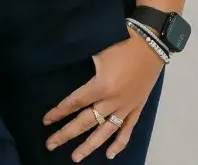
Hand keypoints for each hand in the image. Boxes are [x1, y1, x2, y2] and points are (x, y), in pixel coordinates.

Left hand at [42, 30, 164, 160]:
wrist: (151, 44)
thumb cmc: (121, 43)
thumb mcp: (97, 52)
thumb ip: (84, 68)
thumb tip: (68, 73)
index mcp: (101, 86)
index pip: (74, 103)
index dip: (59, 112)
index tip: (46, 121)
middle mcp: (112, 101)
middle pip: (86, 122)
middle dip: (67, 134)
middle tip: (51, 145)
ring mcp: (126, 107)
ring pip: (105, 131)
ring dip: (90, 145)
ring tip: (76, 157)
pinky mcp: (137, 108)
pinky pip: (127, 130)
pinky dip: (119, 143)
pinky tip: (110, 154)